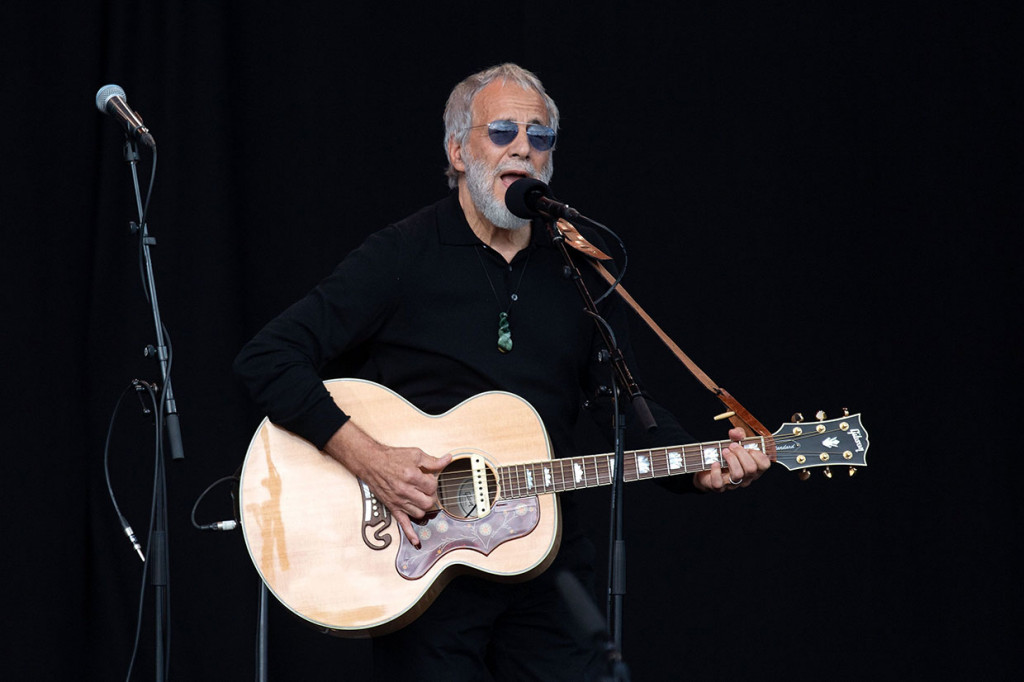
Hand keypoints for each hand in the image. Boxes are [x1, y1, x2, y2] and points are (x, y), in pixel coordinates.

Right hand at [324, 421, 450, 545]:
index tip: (429, 479)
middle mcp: (405, 490)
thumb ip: (432, 460)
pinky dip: (410, 533)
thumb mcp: (414, 454)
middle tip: (428, 490)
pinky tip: (416, 540)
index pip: (433, 486)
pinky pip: (403, 523)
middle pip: (429, 502)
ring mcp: (399, 501)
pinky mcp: (393, 507)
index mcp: (412, 476)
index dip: (434, 482)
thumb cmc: (391, 457)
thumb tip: (447, 459)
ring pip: (420, 513)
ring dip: (424, 507)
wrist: (371, 462)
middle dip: (431, 496)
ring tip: (421, 499)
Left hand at [693, 427, 770, 492]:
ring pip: (738, 474)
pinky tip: (715, 463)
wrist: (708, 466)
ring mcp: (733, 484)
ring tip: (724, 451)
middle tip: (732, 446)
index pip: (764, 464)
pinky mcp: (718, 487)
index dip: (757, 454)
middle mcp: (746, 478)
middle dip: (741, 453)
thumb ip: (738, 434)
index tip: (748, 447)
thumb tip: (735, 433)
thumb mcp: (736, 441)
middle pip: (751, 469)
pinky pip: (719, 483)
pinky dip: (716, 471)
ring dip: (730, 459)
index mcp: (755, 468)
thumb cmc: (727, 455)